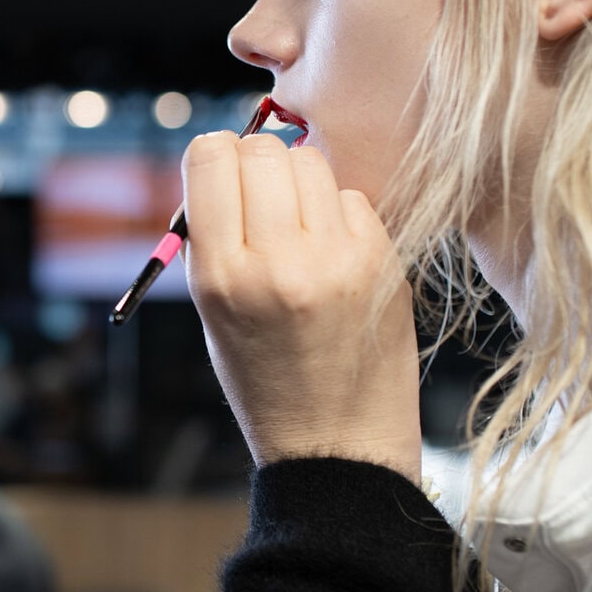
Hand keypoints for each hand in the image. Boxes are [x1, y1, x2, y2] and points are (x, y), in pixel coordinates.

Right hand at [181, 131, 421, 478]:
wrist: (336, 440)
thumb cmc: (264, 374)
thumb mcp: (213, 311)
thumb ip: (215, 235)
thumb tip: (229, 160)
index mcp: (222, 278)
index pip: (211, 159)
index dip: (213, 157)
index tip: (220, 173)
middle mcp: (278, 264)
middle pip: (262, 151)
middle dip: (255, 161)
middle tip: (260, 193)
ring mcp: (336, 260)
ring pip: (311, 163)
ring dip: (299, 182)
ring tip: (297, 225)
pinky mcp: (381, 261)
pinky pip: (351, 199)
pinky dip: (338, 214)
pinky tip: (333, 253)